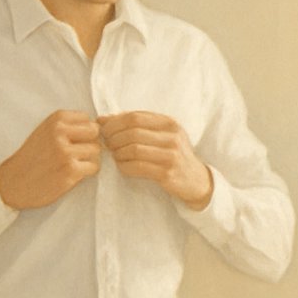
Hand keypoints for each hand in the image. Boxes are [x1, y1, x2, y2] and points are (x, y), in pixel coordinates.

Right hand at [0, 110, 100, 209]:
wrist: (13, 181)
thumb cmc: (33, 157)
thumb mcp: (46, 131)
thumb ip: (68, 126)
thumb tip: (100, 125)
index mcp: (56, 119)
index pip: (88, 119)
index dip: (85, 132)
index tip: (73, 141)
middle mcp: (60, 132)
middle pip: (95, 133)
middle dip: (90, 143)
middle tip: (77, 154)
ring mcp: (65, 151)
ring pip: (96, 151)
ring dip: (89, 159)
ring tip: (72, 164)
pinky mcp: (70, 170)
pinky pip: (94, 167)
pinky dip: (86, 172)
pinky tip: (71, 174)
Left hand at [98, 111, 213, 208]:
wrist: (196, 180)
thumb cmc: (172, 154)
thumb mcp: (160, 134)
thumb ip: (135, 125)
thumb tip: (102, 119)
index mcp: (170, 123)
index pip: (134, 117)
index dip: (114, 123)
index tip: (104, 130)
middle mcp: (173, 137)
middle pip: (132, 132)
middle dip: (113, 138)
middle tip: (107, 144)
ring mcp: (171, 155)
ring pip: (133, 149)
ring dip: (118, 153)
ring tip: (115, 155)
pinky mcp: (167, 173)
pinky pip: (137, 167)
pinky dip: (124, 166)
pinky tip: (123, 166)